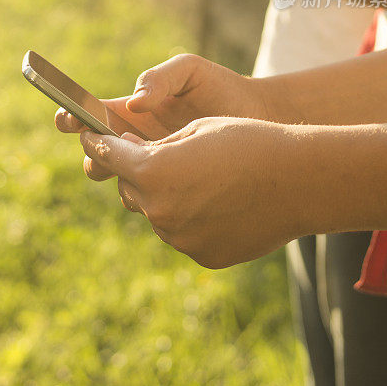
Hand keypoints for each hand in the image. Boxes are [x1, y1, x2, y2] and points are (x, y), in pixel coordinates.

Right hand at [55, 53, 279, 181]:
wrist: (261, 117)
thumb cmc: (221, 87)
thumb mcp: (190, 71)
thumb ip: (159, 78)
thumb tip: (133, 105)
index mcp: (130, 111)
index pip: (90, 117)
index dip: (72, 118)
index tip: (68, 118)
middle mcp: (136, 142)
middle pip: (97, 157)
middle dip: (93, 154)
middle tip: (105, 149)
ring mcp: (156, 169)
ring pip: (121, 183)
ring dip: (124, 177)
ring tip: (143, 163)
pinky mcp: (176, 191)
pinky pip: (151, 202)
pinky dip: (150, 195)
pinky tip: (170, 183)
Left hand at [79, 116, 303, 267]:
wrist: (297, 180)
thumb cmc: (247, 141)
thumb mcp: (194, 129)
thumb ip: (155, 146)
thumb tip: (133, 156)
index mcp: (153, 171)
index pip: (109, 157)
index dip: (96, 144)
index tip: (89, 138)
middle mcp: (159, 210)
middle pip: (130, 188)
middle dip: (138, 171)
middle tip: (157, 155)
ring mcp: (180, 238)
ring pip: (156, 212)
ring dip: (165, 196)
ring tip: (200, 179)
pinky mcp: (201, 255)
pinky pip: (182, 232)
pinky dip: (190, 218)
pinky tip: (219, 202)